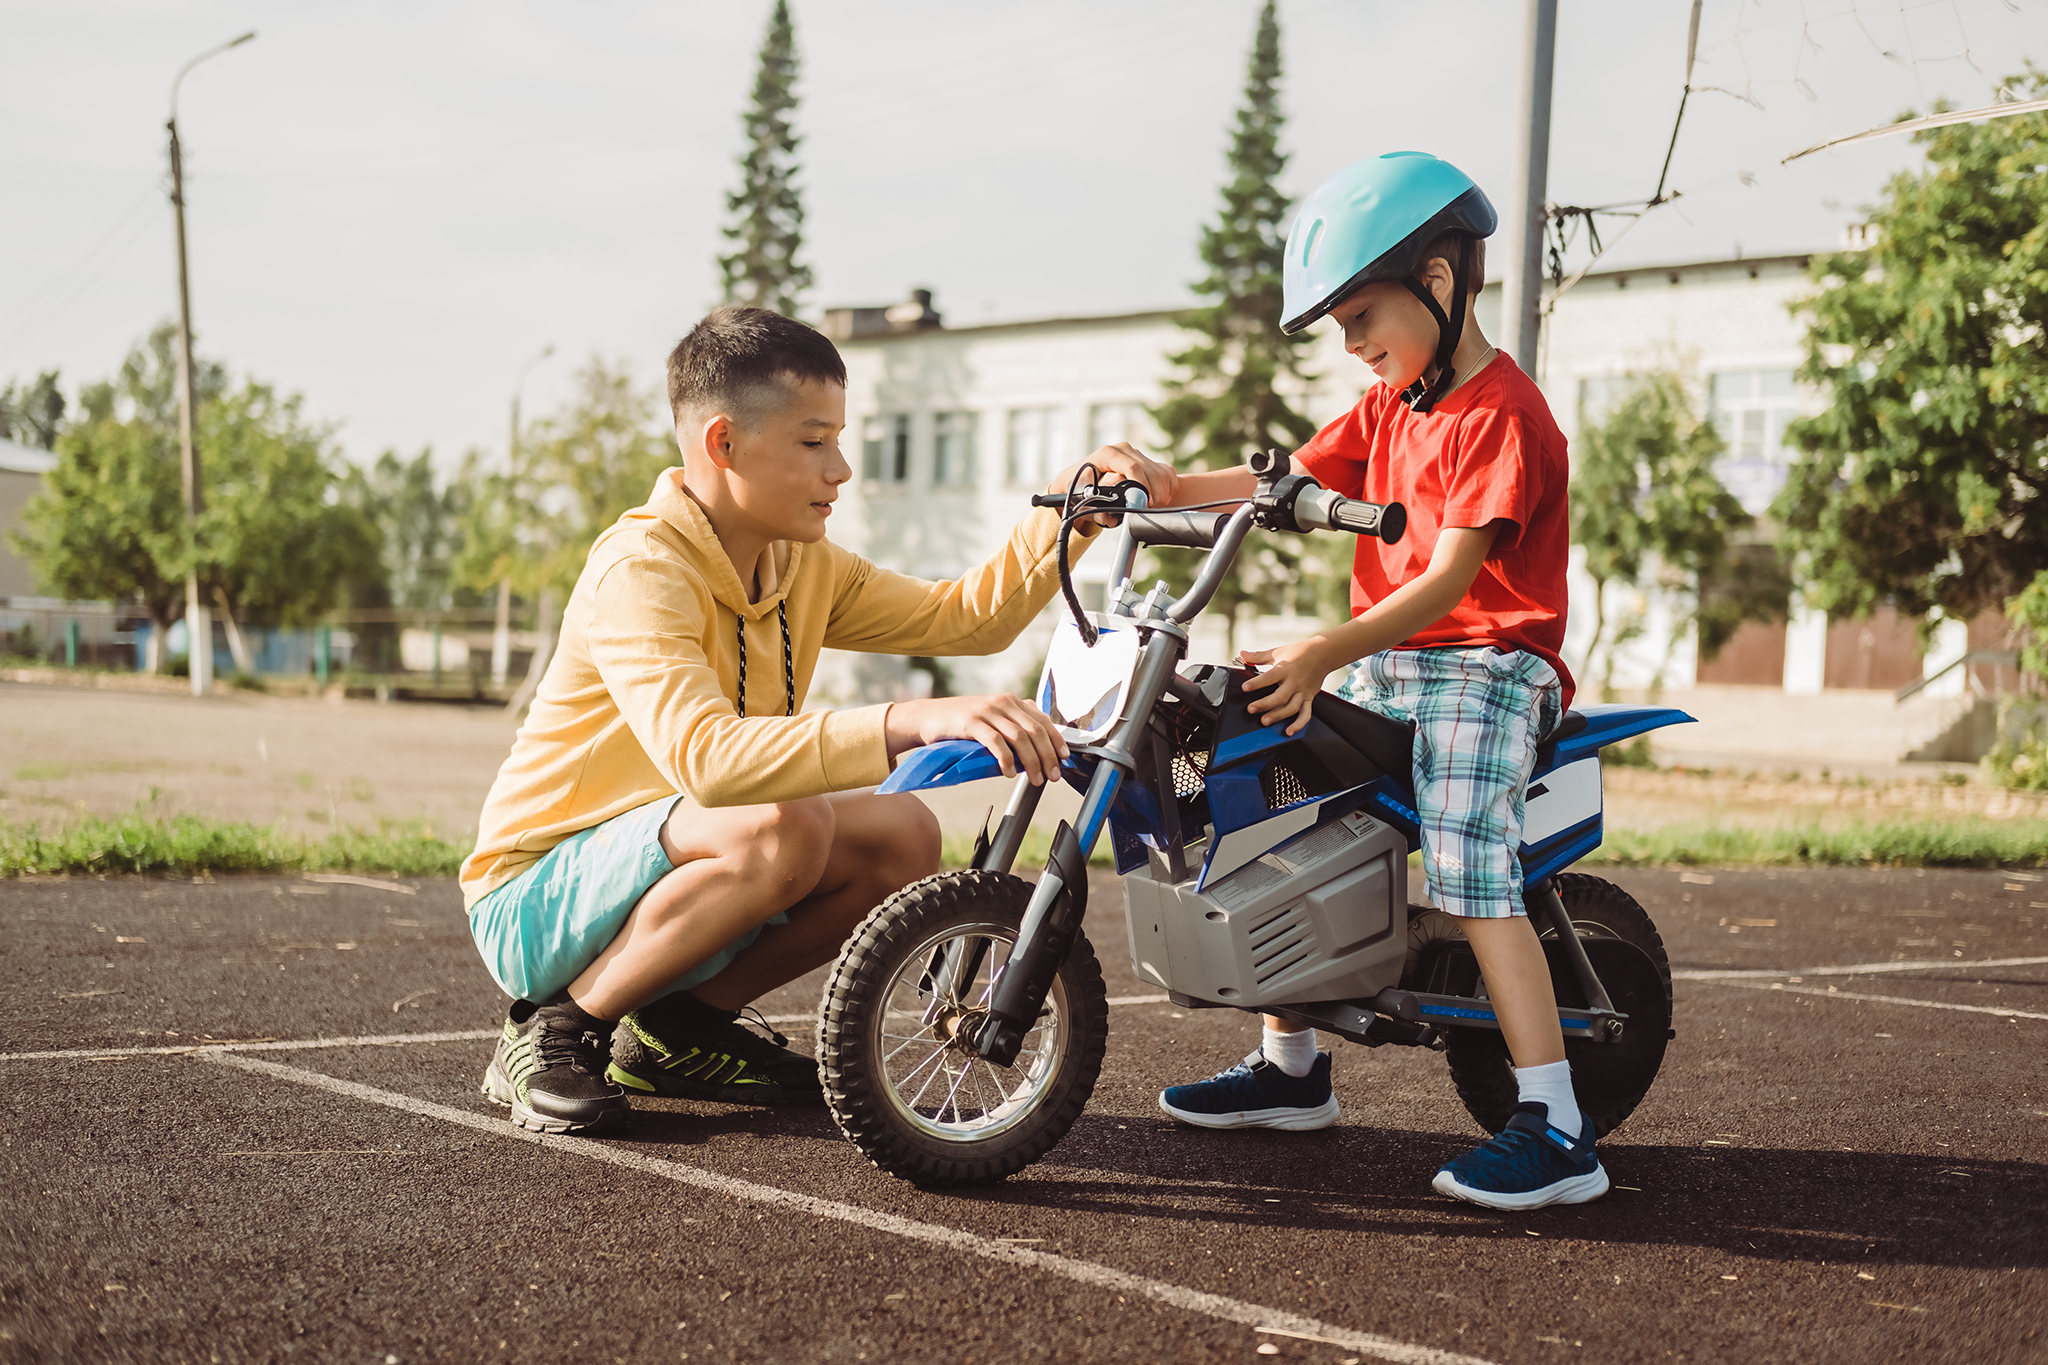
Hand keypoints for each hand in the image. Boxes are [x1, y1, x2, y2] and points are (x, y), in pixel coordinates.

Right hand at [885, 694, 1071, 784]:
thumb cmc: (962, 723)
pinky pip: (996, 742)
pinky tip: (1009, 773)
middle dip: (1048, 755)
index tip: (1064, 759)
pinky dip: (1006, 760)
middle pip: (1035, 731)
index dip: (1057, 740)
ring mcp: (987, 711)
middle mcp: (1002, 702)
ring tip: (1035, 779)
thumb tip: (1038, 748)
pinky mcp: (971, 722)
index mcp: (1011, 701)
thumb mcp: (992, 719)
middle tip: (1052, 776)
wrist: (928, 717)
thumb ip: (1013, 725)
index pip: (1043, 720)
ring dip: (1031, 761)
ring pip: (1019, 737)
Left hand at [1047, 442, 1177, 531]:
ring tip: (1154, 506)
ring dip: (1162, 492)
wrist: (1079, 479)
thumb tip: (1108, 518)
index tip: (1146, 502)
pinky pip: (1166, 472)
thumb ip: (1094, 510)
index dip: (1142, 485)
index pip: (1132, 466)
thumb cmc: (1078, 488)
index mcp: (1106, 454)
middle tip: (1151, 509)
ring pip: (1160, 472)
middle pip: (1149, 470)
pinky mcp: (1146, 459)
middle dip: (1155, 492)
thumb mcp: (1081, 498)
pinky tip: (1161, 498)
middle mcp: (1123, 450)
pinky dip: (1169, 486)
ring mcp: (1136, 453)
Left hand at [1238, 637, 1334, 736]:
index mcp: (1285, 669)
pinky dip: (1299, 724)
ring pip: (1291, 707)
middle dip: (1265, 704)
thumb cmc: (1301, 652)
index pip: (1269, 677)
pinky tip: (1289, 731)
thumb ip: (1258, 656)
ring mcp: (1302, 692)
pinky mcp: (1309, 698)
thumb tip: (1243, 654)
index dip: (1256, 683)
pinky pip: (1306, 714)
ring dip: (1278, 716)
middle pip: (1280, 697)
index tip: (1244, 688)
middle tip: (1251, 709)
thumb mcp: (1277, 651)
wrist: (1323, 653)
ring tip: (1265, 721)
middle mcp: (1294, 682)